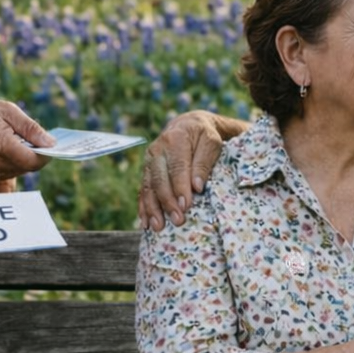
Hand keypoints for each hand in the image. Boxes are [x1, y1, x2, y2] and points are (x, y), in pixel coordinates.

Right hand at [0, 96, 52, 193]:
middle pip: (24, 169)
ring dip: (17, 164)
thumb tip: (50, 143)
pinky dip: (1, 185)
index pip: (33, 162)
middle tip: (24, 141)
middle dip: (30, 157)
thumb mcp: (9, 111)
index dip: (44, 155)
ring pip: (13, 176)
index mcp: (1, 145)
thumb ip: (31, 129)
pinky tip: (5, 176)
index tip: (46, 146)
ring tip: (9, 147)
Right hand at [139, 110, 237, 229]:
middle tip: (177, 220)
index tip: (186, 206)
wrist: (188, 125)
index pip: (177, 167)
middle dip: (167, 202)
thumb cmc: (204, 136)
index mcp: (175, 139)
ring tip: (158, 227)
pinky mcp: (146, 169)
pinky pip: (142, 190)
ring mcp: (149, 160)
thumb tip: (197, 187)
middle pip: (159, 179)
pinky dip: (143, 207)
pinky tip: (145, 222)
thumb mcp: (211, 143)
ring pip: (148, 186)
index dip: (180, 188)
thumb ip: (204, 163)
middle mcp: (157, 149)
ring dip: (152, 208)